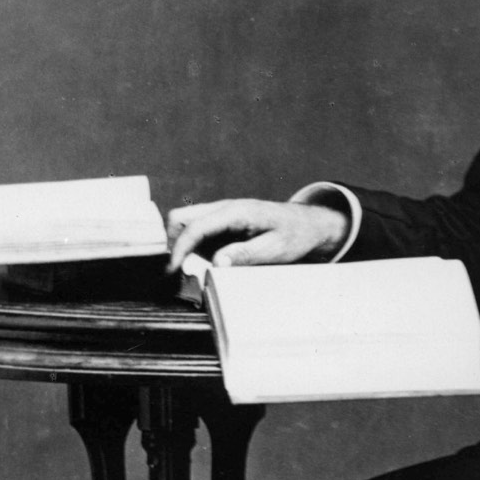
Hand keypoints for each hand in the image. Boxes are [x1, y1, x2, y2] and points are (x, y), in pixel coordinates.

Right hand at [166, 198, 347, 270]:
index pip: (195, 226)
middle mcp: (224, 209)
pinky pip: (198, 232)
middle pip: (180, 217)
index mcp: (235, 211)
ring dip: (181, 244)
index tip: (173, 269)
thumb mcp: (275, 248)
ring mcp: (221, 215)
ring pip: (185, 223)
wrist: (308, 225)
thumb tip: (218, 262)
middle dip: (172, 241)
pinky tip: (201, 263)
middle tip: (176, 269)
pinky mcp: (222, 225)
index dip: (179, 248)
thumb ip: (246, 254)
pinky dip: (192, 246)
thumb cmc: (294, 235)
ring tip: (186, 270)